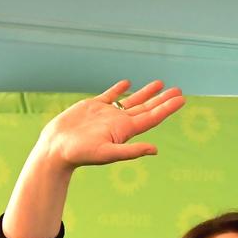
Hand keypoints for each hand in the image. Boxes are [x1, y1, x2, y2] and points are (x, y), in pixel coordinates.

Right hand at [38, 80, 184, 167]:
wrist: (56, 149)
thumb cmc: (80, 154)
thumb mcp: (108, 153)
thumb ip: (131, 151)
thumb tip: (155, 150)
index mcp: (126, 130)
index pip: (153, 117)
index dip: (168, 108)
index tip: (181, 99)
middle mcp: (119, 121)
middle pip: (147, 108)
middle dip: (163, 99)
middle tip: (178, 90)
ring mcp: (106, 114)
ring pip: (131, 100)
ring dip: (146, 93)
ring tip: (160, 84)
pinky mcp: (92, 107)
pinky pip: (109, 95)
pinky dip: (119, 89)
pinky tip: (128, 83)